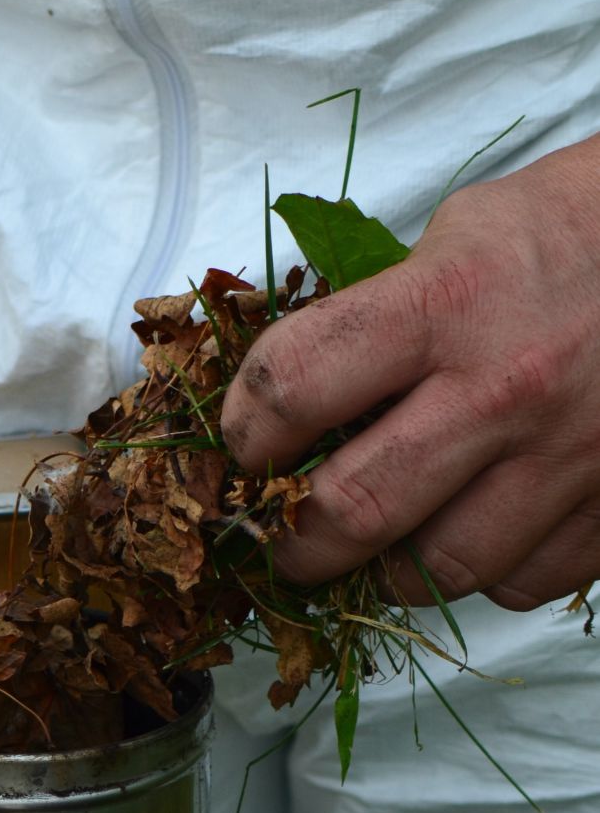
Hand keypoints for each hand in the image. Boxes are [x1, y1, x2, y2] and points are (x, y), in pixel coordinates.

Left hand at [220, 133, 599, 610]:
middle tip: (285, 541)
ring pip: (441, 569)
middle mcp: (508, 387)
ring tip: (381, 545)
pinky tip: (477, 531)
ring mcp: (571, 455)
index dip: (246, 430)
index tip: (246, 448)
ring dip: (391, 569)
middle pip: (357, 510)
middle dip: (296, 543)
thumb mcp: (462, 235)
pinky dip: (486, 572)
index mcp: (450, 302)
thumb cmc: (575, 230)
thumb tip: (295, 404)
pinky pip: (522, 582)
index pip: (297, 386)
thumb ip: (380, 318)